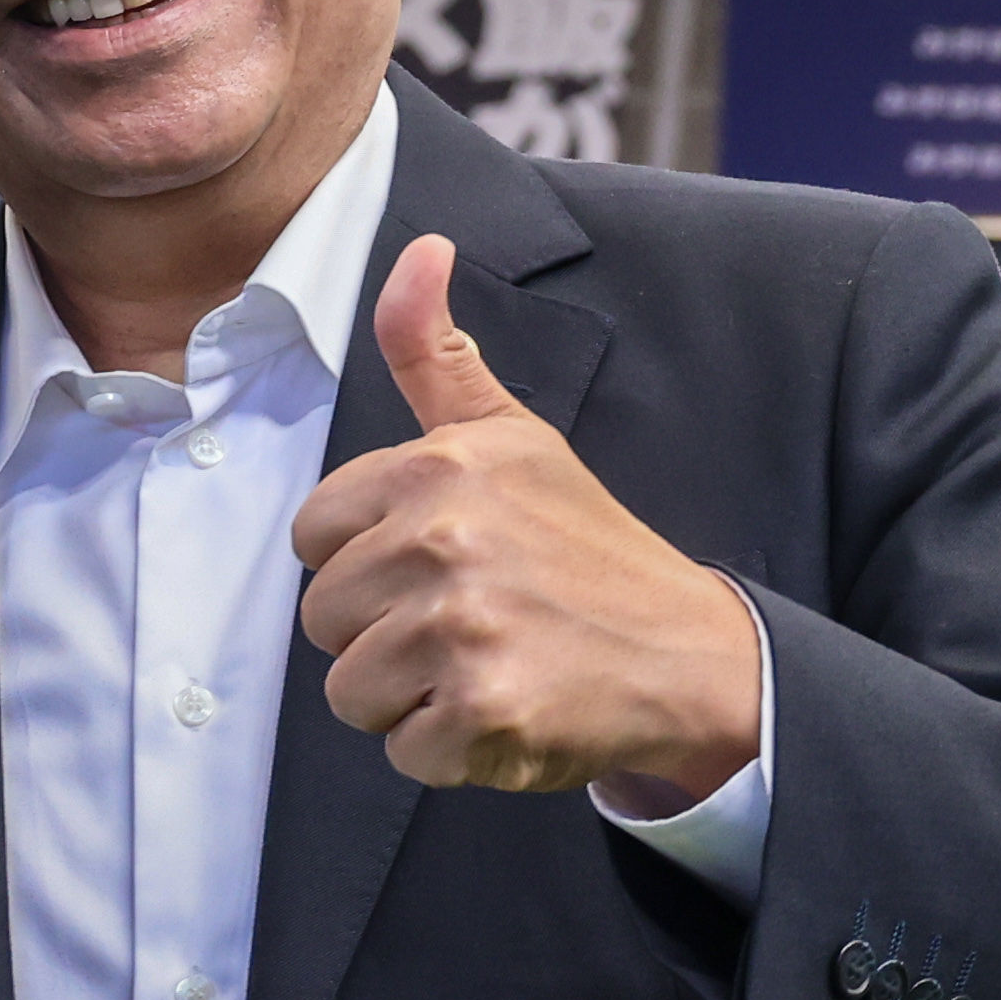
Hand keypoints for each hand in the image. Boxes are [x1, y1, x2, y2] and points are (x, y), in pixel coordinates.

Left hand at [291, 232, 765, 803]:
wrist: (687, 652)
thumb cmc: (584, 545)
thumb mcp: (512, 436)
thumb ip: (436, 353)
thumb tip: (421, 248)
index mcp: (436, 468)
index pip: (313, 536)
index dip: (366, 561)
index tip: (439, 563)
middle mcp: (443, 539)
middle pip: (323, 619)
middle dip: (384, 635)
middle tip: (471, 623)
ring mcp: (462, 628)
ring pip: (351, 690)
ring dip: (411, 697)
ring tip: (486, 665)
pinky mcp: (482, 710)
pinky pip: (403, 751)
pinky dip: (450, 749)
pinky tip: (509, 709)